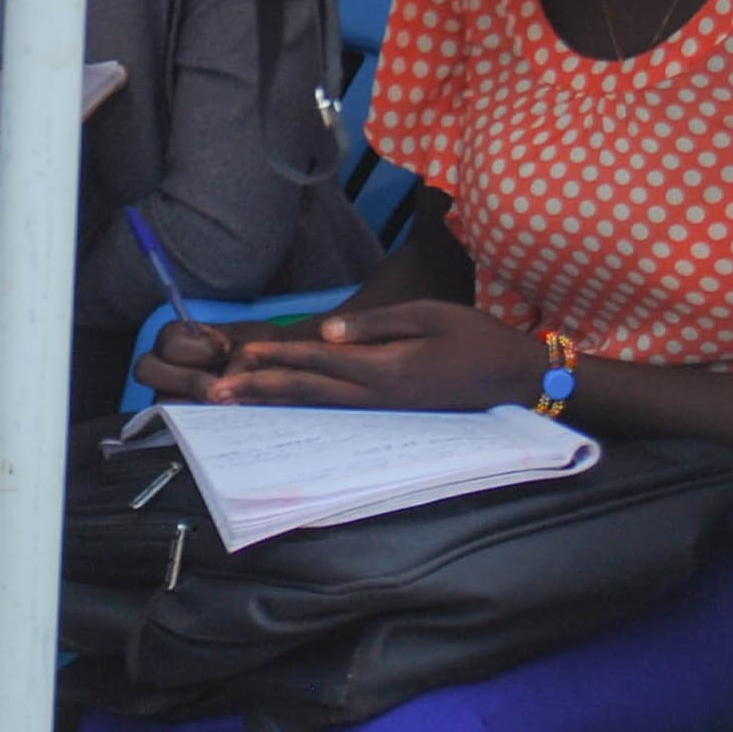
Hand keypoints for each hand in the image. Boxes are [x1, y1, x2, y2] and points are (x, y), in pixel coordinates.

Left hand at [147, 301, 543, 412]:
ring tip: (236, 403)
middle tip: (216, 395)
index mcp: (387, 370)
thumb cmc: (476, 337)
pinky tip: (282, 407)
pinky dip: (305, 409)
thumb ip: (376, 324)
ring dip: (275, 404)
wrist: (516, 379)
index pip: (320, 361)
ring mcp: (385, 413)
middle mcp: (379, 397)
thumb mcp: (429, 314)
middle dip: (260, 391)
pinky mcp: (391, 416)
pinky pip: (338, 413)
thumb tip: (328, 331)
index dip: (279, 357)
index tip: (242, 356)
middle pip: (308, 393)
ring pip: (318, 408)